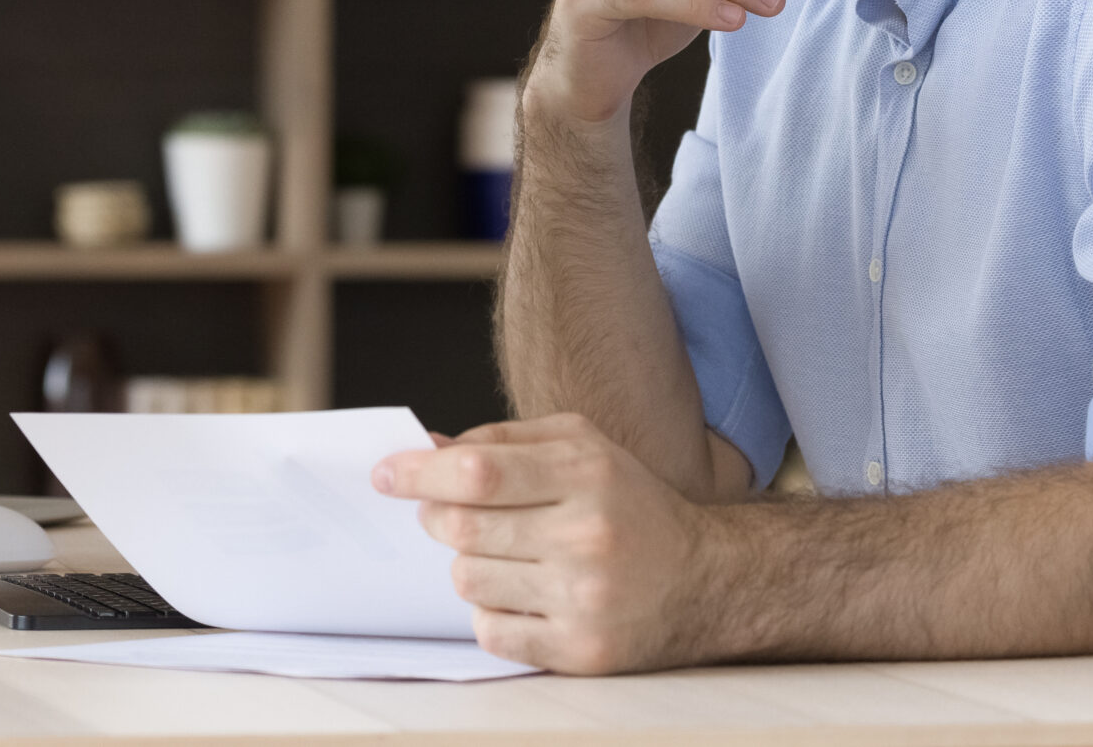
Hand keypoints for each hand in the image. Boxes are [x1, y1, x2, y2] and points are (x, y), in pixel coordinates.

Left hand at [374, 412, 717, 673]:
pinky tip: (523, 596)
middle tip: (447, 514)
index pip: (479, 470)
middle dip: (437, 517)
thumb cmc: (631, 506)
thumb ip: (505, 442)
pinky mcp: (579, 650)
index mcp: (587, 472)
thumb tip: (428, 448)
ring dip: (469, 566)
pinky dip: (492, 614)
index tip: (387, 474)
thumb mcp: (583, 447)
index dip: (421, 472)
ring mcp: (583, 598)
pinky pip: (491, 633)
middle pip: (463, 528)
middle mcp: (586, 534)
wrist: (705, 580)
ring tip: (505, 556)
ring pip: (469, 581)